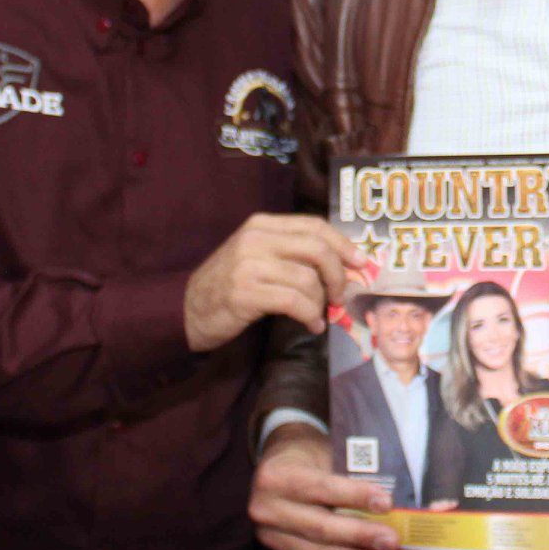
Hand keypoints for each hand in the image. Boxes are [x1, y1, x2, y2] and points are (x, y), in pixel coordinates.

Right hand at [184, 215, 365, 351]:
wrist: (187, 308)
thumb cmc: (229, 284)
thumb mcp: (258, 256)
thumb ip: (292, 253)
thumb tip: (343, 264)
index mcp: (263, 225)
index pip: (314, 226)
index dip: (343, 244)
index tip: (362, 262)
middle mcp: (256, 239)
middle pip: (317, 250)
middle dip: (338, 275)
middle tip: (340, 295)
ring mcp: (249, 264)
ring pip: (307, 279)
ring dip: (321, 302)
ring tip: (319, 315)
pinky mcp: (245, 292)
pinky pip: (294, 302)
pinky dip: (310, 316)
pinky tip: (311, 325)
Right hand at [249, 423, 399, 549]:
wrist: (275, 462)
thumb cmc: (308, 455)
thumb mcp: (323, 452)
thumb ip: (347, 475)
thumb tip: (389, 502)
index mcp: (277, 476)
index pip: (321, 488)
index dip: (354, 496)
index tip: (386, 503)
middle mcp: (266, 507)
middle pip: (319, 526)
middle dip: (359, 535)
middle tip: (391, 541)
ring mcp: (268, 532)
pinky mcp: (277, 547)